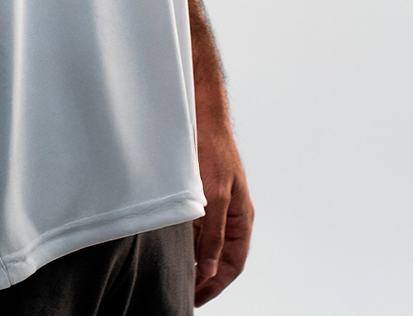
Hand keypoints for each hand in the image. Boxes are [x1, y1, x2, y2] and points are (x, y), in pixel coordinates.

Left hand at [192, 116, 253, 304]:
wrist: (200, 116)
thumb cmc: (213, 149)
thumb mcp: (214, 196)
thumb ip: (214, 235)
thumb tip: (211, 270)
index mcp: (241, 217)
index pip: (233, 263)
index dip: (217, 283)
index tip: (197, 297)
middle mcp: (230, 214)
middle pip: (220, 256)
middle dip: (205, 276)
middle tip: (184, 290)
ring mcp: (215, 205)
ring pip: (206, 241)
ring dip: (194, 257)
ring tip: (175, 272)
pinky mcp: (200, 195)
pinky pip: (195, 225)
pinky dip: (186, 238)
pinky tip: (171, 245)